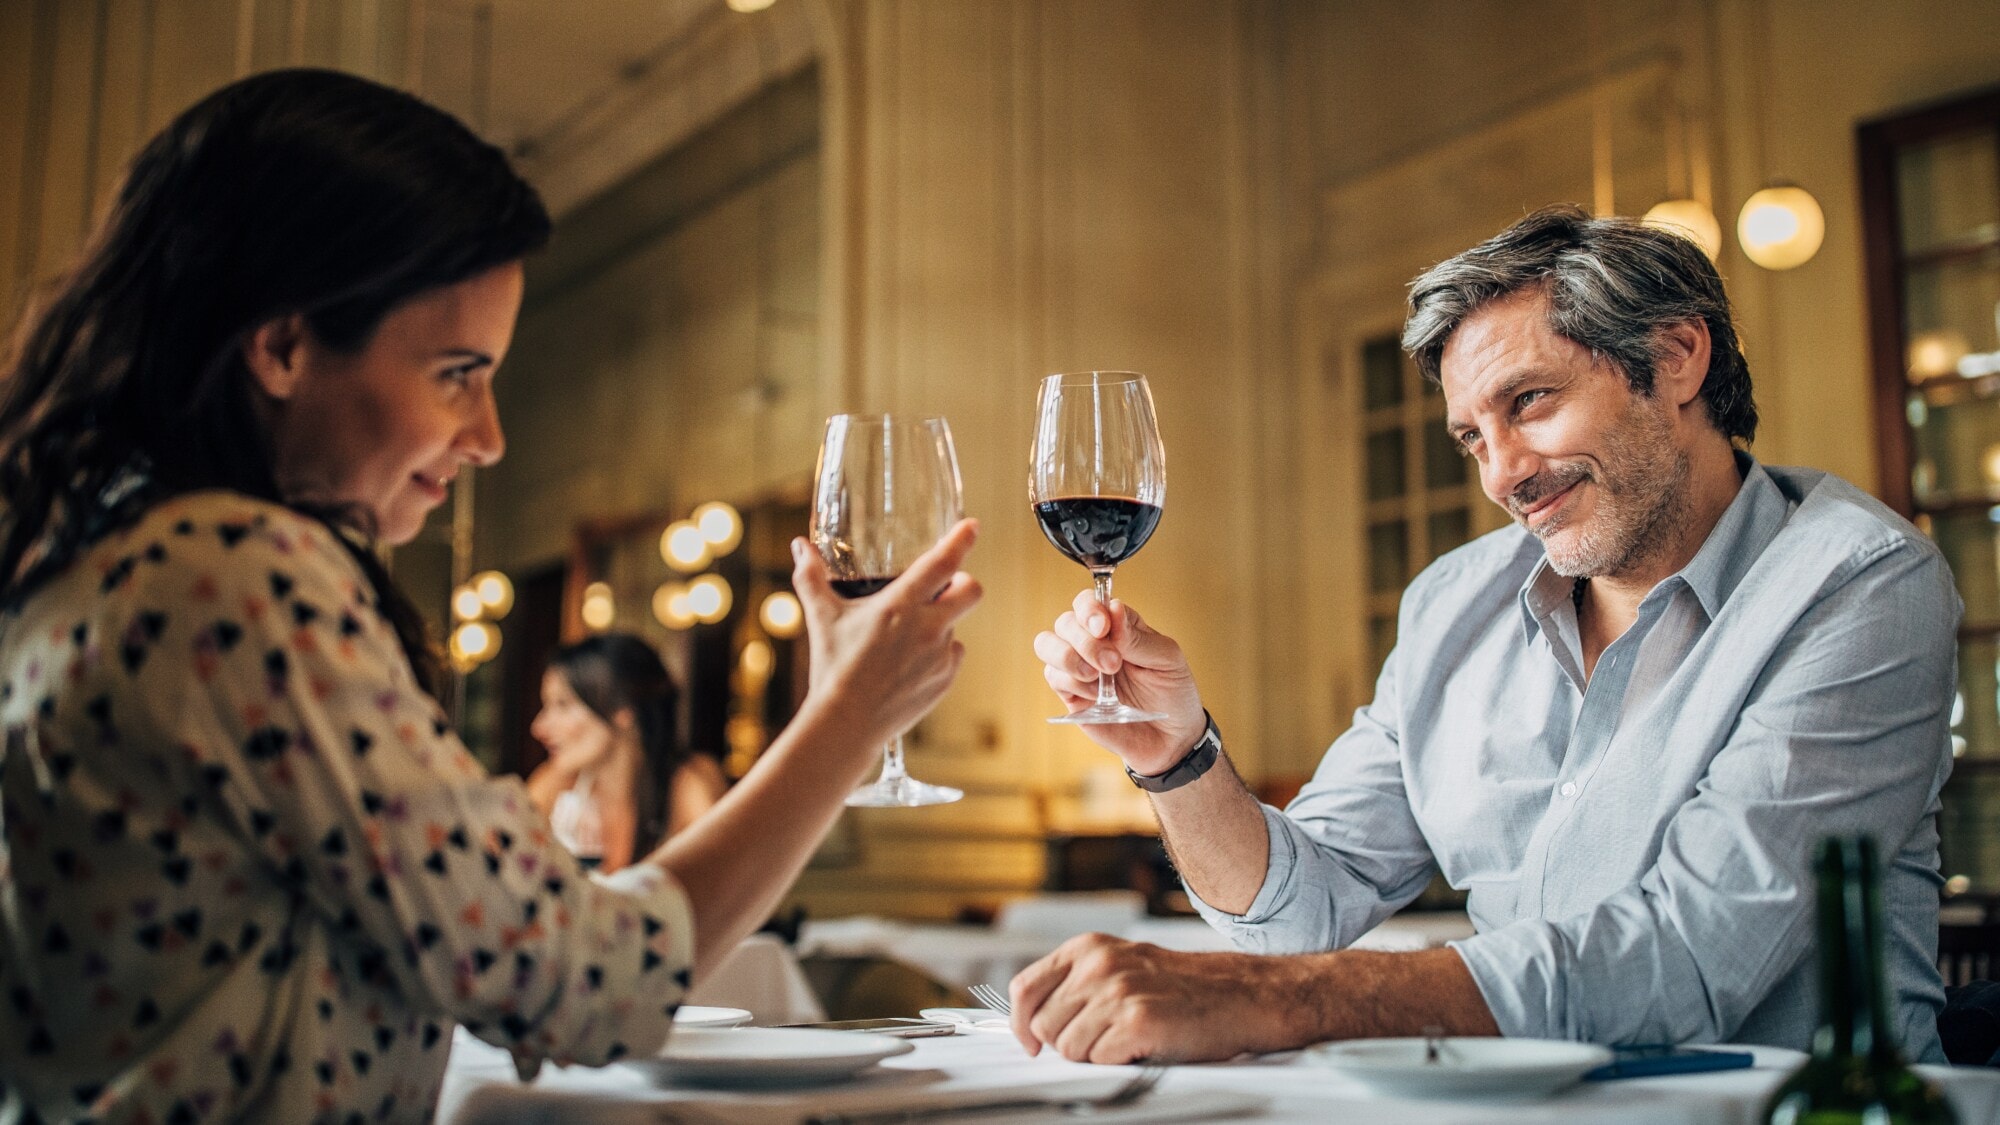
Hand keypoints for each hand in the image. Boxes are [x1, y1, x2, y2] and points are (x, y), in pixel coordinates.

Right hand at [791, 519, 981, 760]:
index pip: (944, 562)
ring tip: (907, 638)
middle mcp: (929, 628)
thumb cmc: (833, 668)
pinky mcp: (945, 680)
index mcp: (901, 605)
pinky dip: (938, 654)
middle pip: (972, 590)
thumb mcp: (822, 618)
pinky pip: (952, 656)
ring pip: (957, 626)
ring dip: (942, 623)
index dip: (962, 539)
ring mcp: (941, 656)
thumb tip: (800, 547)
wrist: (847, 724)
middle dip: (964, 582)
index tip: (972, 526)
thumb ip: (812, 577)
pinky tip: (910, 663)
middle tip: (947, 585)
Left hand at [1008, 934, 1305, 1063]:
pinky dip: (1117, 1062)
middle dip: (1067, 1043)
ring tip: (1126, 1039)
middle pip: (1044, 1026)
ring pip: (1068, 1049)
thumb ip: (1077, 983)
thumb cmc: (1180, 987)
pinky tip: (1142, 1046)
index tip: (1031, 1043)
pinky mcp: (1137, 1021)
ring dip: (1093, 1054)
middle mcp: (1098, 965)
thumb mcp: (1121, 965)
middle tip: (1104, 1038)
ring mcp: (1117, 991)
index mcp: (1088, 948)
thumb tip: (1032, 1021)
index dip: (1021, 1023)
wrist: (1238, 995)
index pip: (1024, 988)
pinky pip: (1099, 1060)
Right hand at [1033, 592, 1203, 773]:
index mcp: (1118, 626)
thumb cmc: (1172, 693)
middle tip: (1113, 663)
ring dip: (1069, 657)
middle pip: (1066, 621)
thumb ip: (1137, 636)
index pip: (1089, 602)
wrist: (1171, 738)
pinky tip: (1096, 694)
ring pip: (1047, 644)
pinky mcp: (1071, 694)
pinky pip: (1053, 676)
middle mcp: (1094, 642)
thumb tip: (1112, 608)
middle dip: (1085, 640)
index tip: (1103, 626)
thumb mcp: (1166, 660)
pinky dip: (1072, 682)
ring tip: (1098, 676)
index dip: (1089, 609)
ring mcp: (1079, 667)